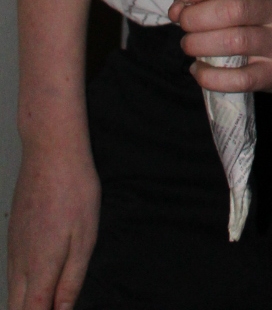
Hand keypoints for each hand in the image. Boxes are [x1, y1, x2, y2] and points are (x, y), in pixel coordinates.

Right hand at [7, 137, 99, 309]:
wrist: (50, 151)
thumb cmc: (74, 189)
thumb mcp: (85, 237)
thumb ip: (71, 280)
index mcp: (41, 267)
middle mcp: (20, 264)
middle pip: (17, 308)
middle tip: (52, 306)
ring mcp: (13, 249)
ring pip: (11, 292)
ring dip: (25, 305)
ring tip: (46, 302)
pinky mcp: (13, 236)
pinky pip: (12, 273)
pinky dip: (21, 288)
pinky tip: (36, 284)